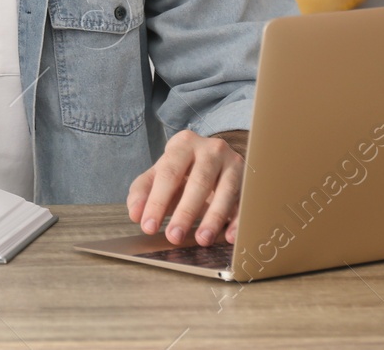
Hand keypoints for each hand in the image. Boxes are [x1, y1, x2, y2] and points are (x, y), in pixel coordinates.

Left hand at [127, 129, 245, 245]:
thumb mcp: (159, 174)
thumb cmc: (182, 168)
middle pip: (199, 181)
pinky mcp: (248, 180)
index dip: (157, 201)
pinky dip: (238, 220)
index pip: (169, 173)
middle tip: (173, 237)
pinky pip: (245, 201)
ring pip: (226, 191)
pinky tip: (229, 236)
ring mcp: (233, 163)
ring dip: (213, 218)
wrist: (213, 156)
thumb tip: (136, 214)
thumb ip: (143, 191)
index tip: (148, 226)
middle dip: (185, 212)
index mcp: (184, 144)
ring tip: (201, 240)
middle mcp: (211, 149)